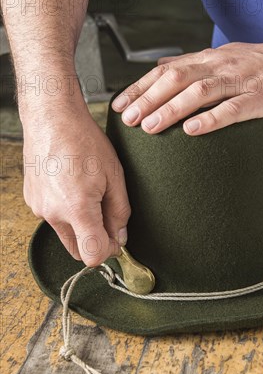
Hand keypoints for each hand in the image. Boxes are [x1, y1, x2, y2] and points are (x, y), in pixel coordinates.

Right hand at [22, 103, 130, 265]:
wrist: (52, 118)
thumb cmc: (84, 140)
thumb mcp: (114, 176)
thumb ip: (119, 212)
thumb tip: (121, 237)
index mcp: (77, 208)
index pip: (93, 255)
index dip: (109, 252)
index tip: (118, 240)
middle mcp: (53, 213)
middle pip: (77, 251)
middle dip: (95, 242)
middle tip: (108, 219)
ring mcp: (39, 207)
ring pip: (65, 233)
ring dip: (80, 226)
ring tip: (90, 194)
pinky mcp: (32, 200)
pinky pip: (53, 217)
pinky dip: (66, 212)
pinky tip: (74, 187)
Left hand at [112, 39, 262, 134]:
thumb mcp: (225, 57)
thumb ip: (194, 64)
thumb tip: (161, 68)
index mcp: (209, 59)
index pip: (166, 70)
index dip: (140, 87)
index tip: (119, 104)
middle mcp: (219, 65)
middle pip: (176, 79)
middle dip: (148, 99)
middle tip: (127, 119)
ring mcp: (240, 80)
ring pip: (199, 92)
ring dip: (171, 109)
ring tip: (149, 126)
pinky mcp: (259, 97)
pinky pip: (232, 108)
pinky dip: (211, 119)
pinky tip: (192, 130)